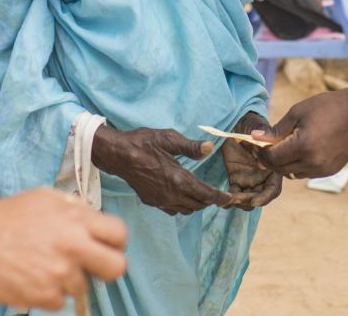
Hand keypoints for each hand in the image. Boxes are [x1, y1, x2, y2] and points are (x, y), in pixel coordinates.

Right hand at [0, 188, 126, 311]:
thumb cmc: (4, 216)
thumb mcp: (44, 198)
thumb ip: (74, 209)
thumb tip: (92, 220)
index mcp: (76, 219)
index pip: (120, 234)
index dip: (114, 242)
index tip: (105, 247)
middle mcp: (73, 246)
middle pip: (117, 268)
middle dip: (105, 268)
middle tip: (89, 266)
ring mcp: (60, 274)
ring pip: (82, 286)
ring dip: (67, 280)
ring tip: (40, 264)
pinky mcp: (44, 296)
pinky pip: (59, 301)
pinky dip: (47, 293)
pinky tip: (29, 276)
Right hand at [91, 126, 231, 214]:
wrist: (117, 155)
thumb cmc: (143, 143)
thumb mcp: (168, 138)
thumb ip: (190, 146)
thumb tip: (209, 148)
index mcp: (178, 179)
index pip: (206, 194)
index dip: (220, 198)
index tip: (230, 199)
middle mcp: (171, 194)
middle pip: (198, 205)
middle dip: (209, 201)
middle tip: (218, 194)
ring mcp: (160, 200)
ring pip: (186, 210)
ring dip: (196, 204)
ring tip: (201, 194)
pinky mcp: (151, 201)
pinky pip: (172, 210)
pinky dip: (182, 206)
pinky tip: (181, 195)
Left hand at [220, 113, 282, 210]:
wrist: (236, 123)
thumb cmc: (250, 124)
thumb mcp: (257, 129)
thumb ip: (263, 137)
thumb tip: (265, 143)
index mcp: (272, 167)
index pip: (273, 188)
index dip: (266, 197)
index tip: (254, 201)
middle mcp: (263, 176)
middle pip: (260, 197)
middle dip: (249, 201)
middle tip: (235, 200)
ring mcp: (249, 179)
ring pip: (247, 199)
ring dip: (238, 202)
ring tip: (227, 199)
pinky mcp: (236, 179)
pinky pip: (234, 194)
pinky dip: (228, 199)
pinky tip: (221, 199)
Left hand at [253, 90, 347, 179]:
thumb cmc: (327, 107)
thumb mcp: (297, 112)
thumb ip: (276, 129)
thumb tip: (255, 138)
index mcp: (303, 146)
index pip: (272, 157)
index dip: (261, 152)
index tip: (258, 143)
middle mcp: (312, 162)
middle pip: (280, 168)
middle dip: (270, 159)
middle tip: (267, 145)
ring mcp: (322, 169)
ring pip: (292, 173)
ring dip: (284, 163)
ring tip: (286, 146)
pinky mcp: (330, 171)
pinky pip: (306, 173)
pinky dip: (299, 165)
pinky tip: (302, 149)